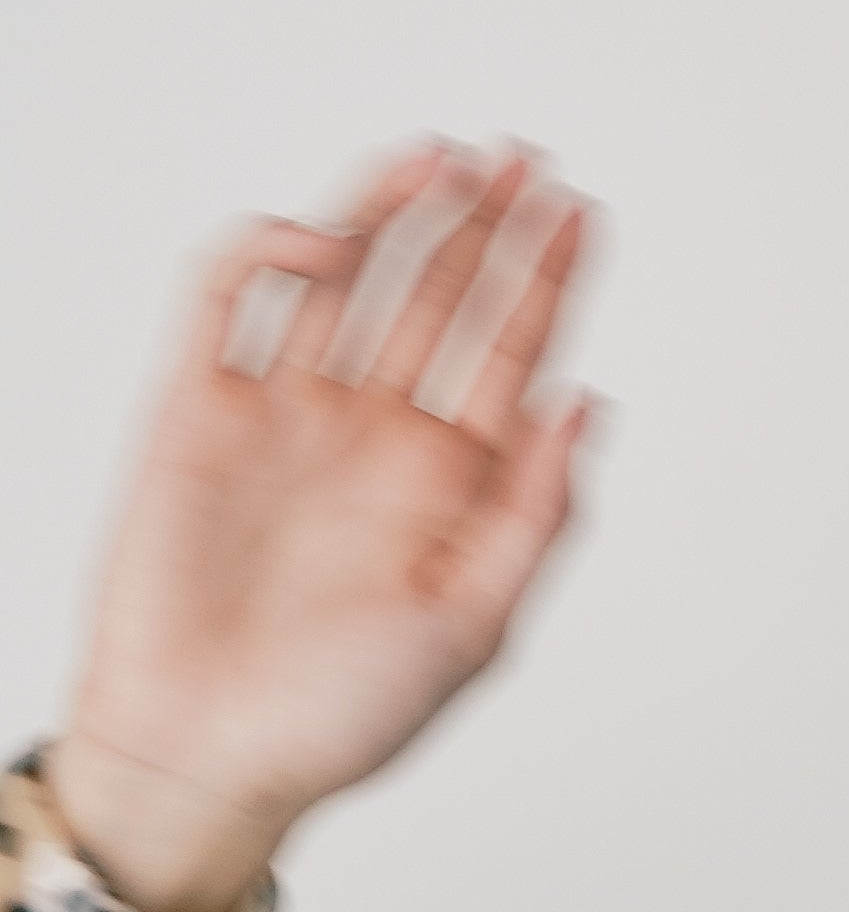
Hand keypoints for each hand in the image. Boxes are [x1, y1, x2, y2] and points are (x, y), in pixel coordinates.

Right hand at [50, 141, 601, 911]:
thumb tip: (585, 405)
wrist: (207, 752)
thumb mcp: (472, 626)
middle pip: (439, 298)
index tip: (581, 212)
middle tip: (525, 158)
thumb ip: (534, 516)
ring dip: (393, 211)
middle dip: (484, 226)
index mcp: (446, 486)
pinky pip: (233, 294)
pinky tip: (329, 245)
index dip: (547, 280)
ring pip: (346, 276)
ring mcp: (286, 411)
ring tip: (446, 159)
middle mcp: (371, 434)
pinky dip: (276, 250)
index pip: (510, 353)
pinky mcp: (200, 404)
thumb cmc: (339, 714)